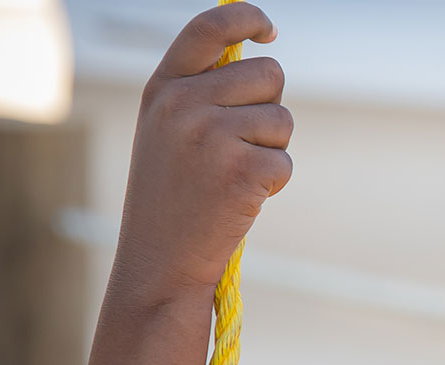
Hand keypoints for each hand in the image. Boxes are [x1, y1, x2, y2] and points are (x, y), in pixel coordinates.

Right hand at [111, 3, 291, 305]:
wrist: (160, 261)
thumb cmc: (172, 198)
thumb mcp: (169, 133)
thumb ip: (202, 93)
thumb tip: (261, 59)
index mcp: (163, 89)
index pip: (209, 28)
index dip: (247, 17)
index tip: (270, 29)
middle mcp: (183, 103)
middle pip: (269, 73)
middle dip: (269, 108)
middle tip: (240, 147)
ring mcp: (211, 135)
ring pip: (282, 119)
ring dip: (272, 149)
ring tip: (233, 177)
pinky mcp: (241, 168)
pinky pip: (285, 160)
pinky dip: (273, 182)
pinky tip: (240, 199)